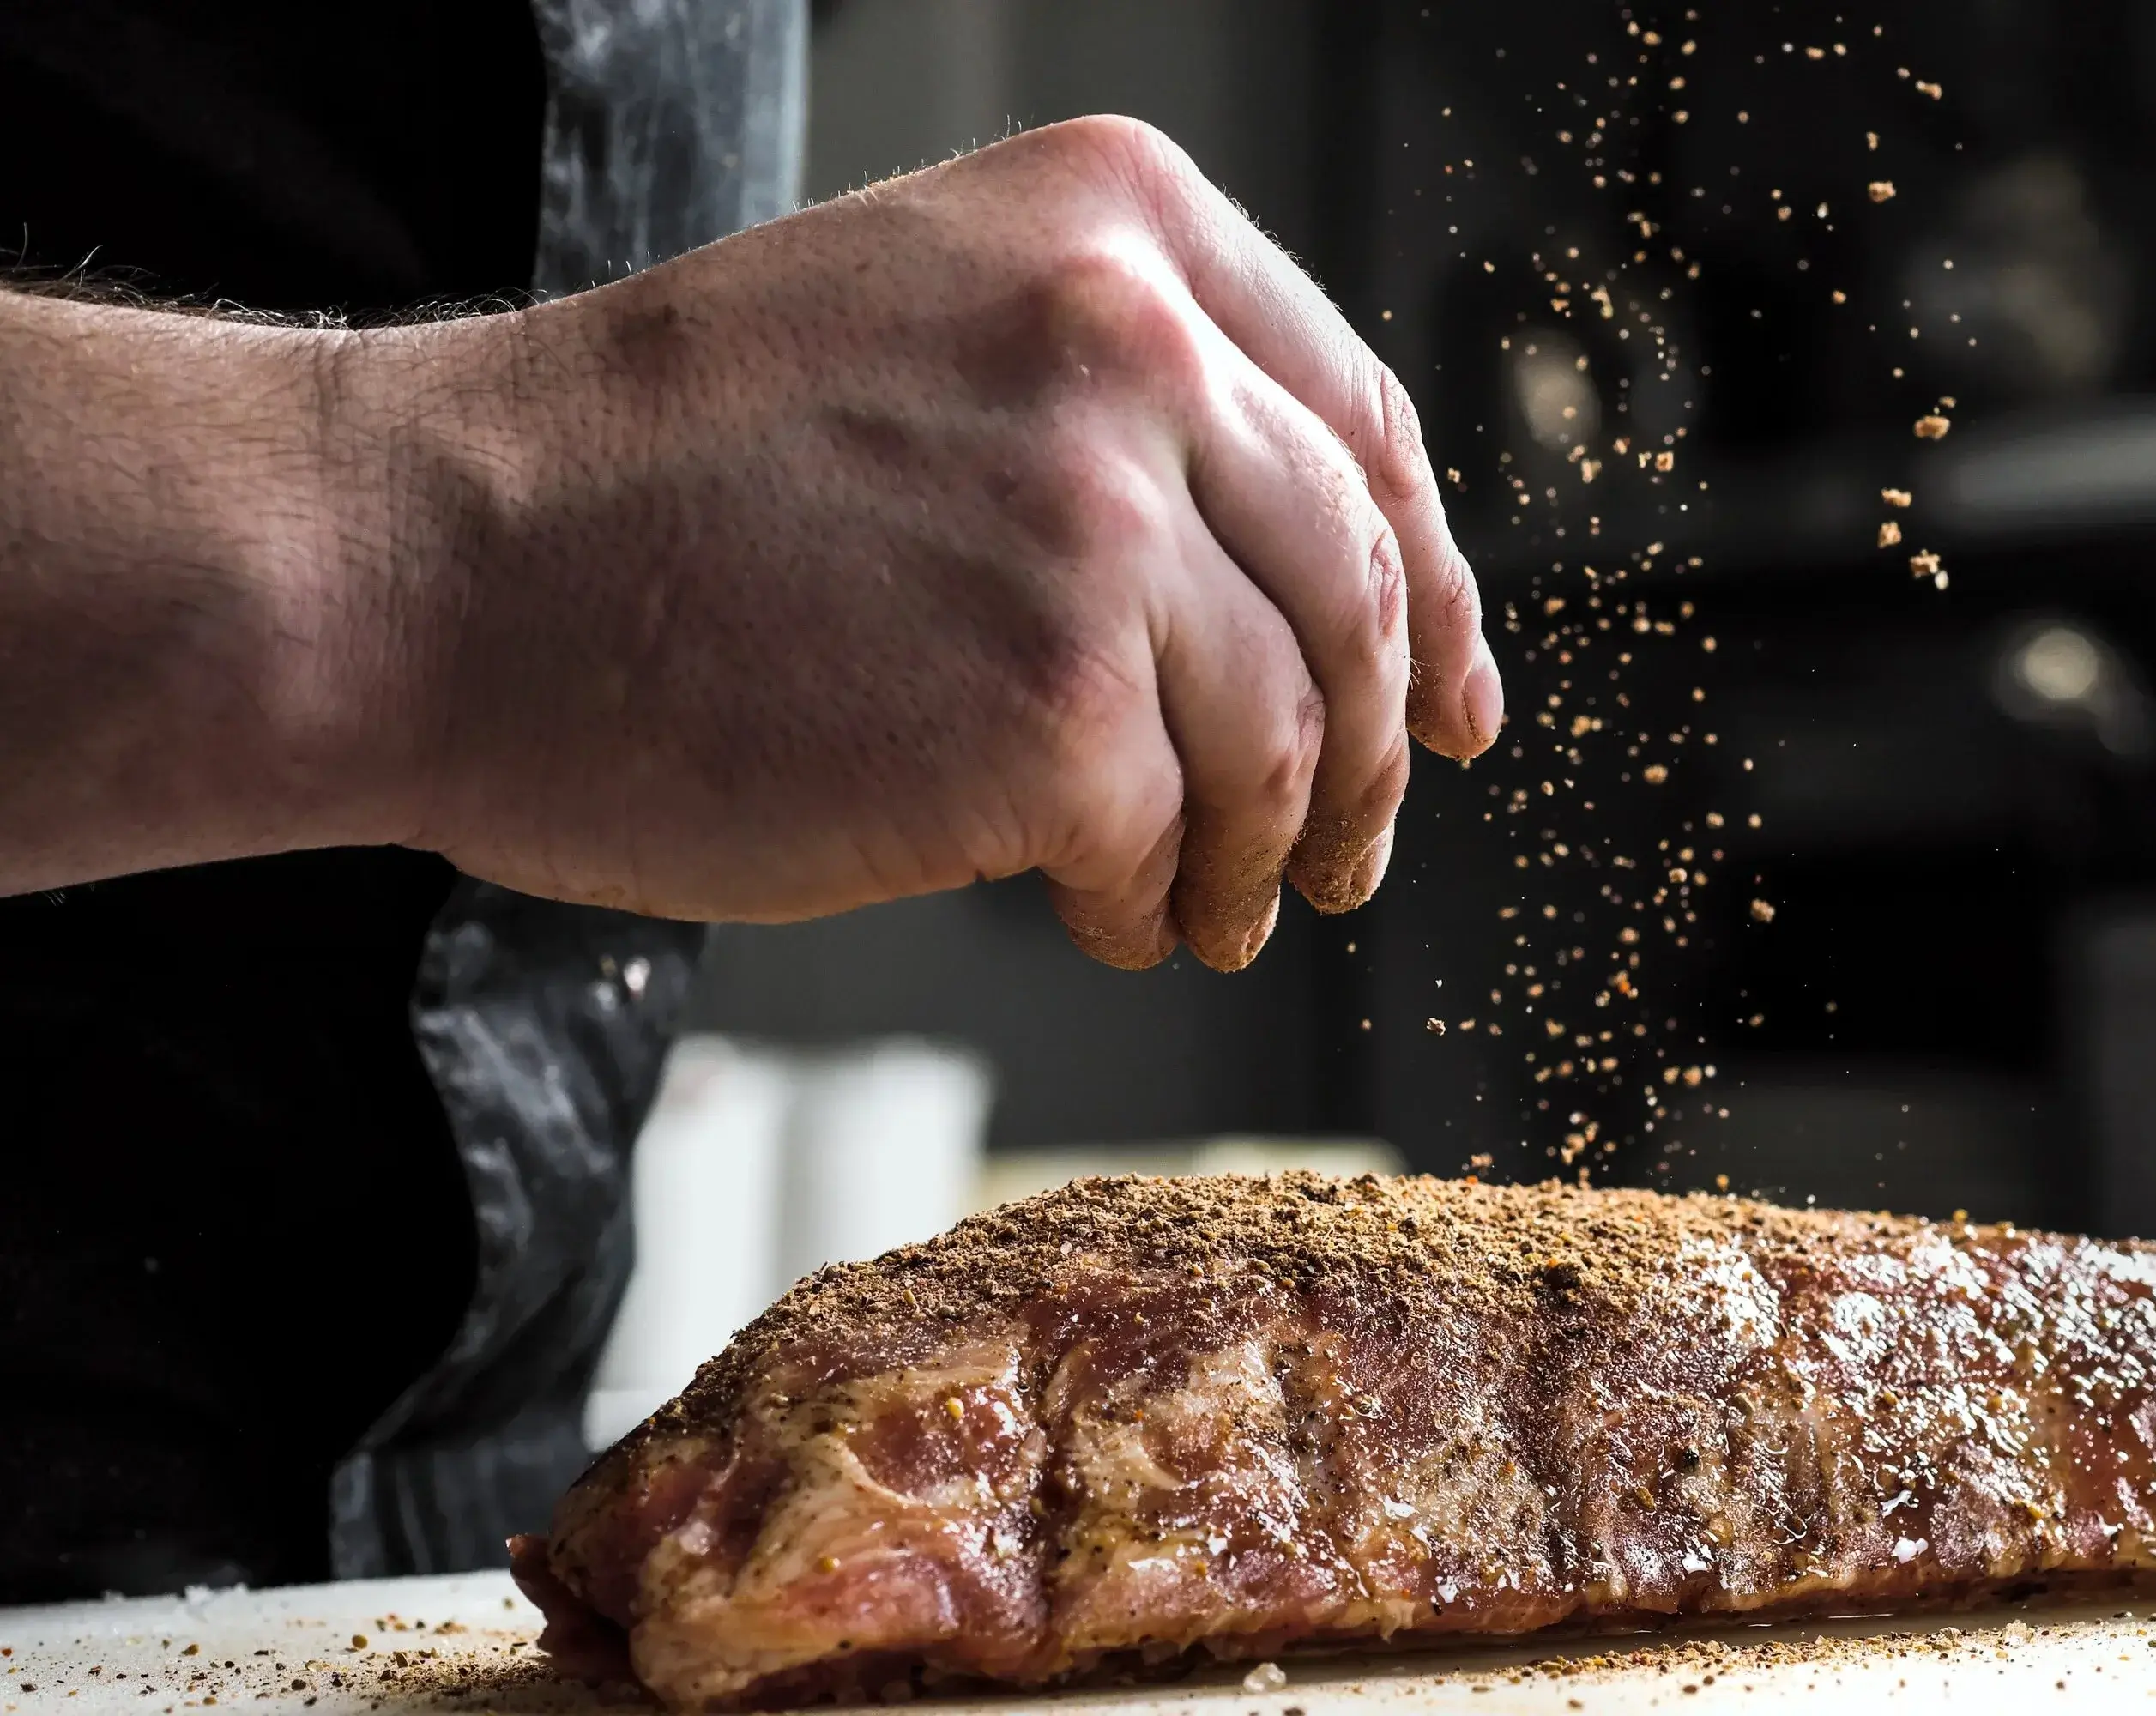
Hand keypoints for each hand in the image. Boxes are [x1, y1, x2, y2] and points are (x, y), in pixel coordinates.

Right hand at [370, 115, 1501, 968]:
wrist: (435, 565)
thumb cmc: (647, 481)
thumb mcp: (925, 335)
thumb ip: (1118, 412)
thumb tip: (1290, 586)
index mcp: (1116, 222)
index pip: (1362, 426)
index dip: (1438, 585)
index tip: (1458, 701)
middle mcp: (1134, 342)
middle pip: (1360, 591)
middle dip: (1381, 750)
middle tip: (1360, 845)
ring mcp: (1102, 524)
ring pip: (1292, 735)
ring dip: (1276, 850)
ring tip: (1217, 911)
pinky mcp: (1052, 709)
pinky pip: (1177, 836)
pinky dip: (1159, 898)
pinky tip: (1113, 917)